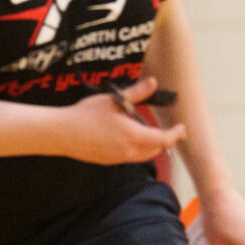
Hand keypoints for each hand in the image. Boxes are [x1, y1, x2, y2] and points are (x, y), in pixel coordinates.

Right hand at [62, 79, 184, 165]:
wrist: (62, 133)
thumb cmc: (86, 114)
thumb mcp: (113, 100)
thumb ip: (136, 93)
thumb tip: (153, 82)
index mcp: (133, 136)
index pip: (163, 139)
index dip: (176, 134)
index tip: (182, 128)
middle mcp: (129, 151)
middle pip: (155, 149)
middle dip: (164, 140)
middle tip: (169, 130)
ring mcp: (118, 158)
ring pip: (143, 155)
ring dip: (150, 146)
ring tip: (148, 132)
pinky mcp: (109, 161)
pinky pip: (130, 157)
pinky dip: (136, 149)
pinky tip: (128, 138)